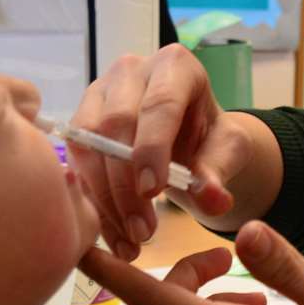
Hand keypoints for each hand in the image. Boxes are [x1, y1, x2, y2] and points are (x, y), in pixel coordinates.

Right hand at [72, 45, 256, 259]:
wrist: (190, 141)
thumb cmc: (210, 138)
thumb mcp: (227, 152)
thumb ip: (219, 173)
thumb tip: (215, 201)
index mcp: (176, 66)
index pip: (159, 104)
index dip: (152, 149)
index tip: (152, 193)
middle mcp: (132, 70)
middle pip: (116, 124)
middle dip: (126, 184)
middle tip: (143, 230)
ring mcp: (100, 91)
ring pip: (88, 143)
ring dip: (105, 197)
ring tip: (130, 238)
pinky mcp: (80, 119)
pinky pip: (76, 160)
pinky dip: (92, 200)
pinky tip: (111, 231)